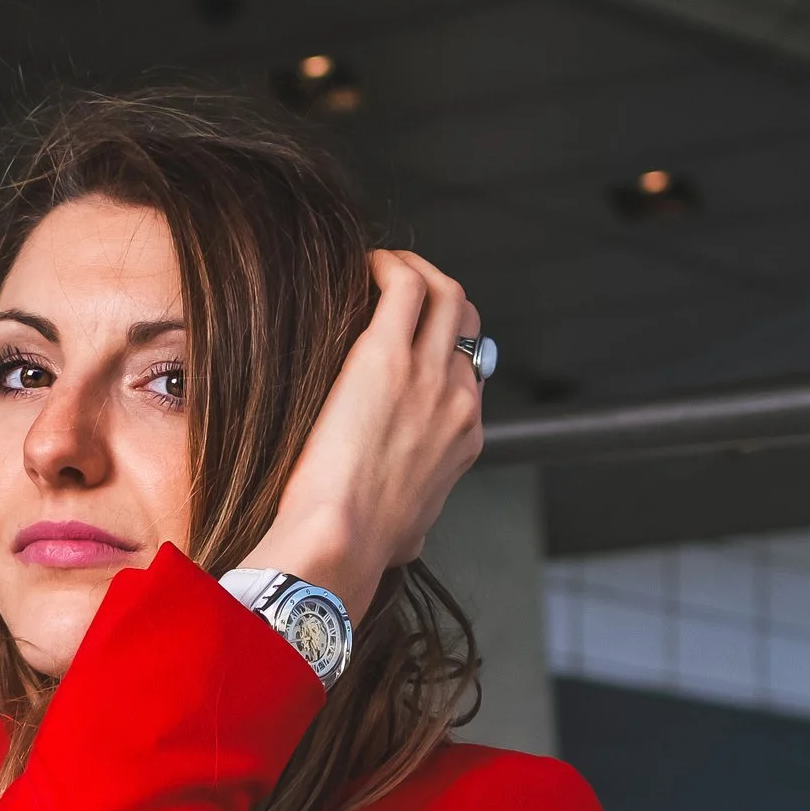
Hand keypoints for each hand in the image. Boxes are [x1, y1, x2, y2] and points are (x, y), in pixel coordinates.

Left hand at [240, 247, 485, 622]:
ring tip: (380, 268)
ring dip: (414, 269)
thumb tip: (408, 537)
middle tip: (395, 288)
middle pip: (466, 319)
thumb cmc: (363, 545)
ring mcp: (427, 374)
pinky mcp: (386, 356)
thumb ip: (416, 517)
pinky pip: (404, 284)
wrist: (342, 541)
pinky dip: (387, 265)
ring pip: (445, 290)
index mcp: (464, 436)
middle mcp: (457, 399)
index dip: (436, 343)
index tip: (405, 335)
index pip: (467, 370)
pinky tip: (362, 269)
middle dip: (436, 294)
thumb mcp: (411, 533)